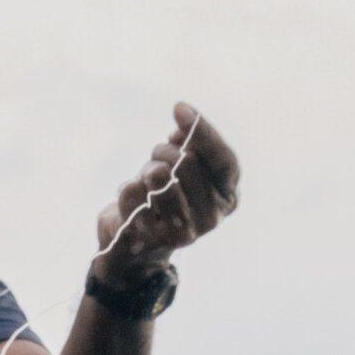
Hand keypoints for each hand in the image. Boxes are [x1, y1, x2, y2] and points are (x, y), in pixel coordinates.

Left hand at [92, 102, 239, 286]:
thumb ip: (190, 145)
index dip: (202, 131)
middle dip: (165, 151)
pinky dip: (126, 189)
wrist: (136, 247)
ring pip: (159, 175)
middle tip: (157, 156)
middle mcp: (210, 219)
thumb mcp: (184, 168)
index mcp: (228, 198)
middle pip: (186, 162)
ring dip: (146, 168)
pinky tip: (131, 202)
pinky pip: (132, 191)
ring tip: (146, 179)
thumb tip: (181, 129)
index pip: (222, 158)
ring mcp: (180, 233)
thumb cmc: (166, 197)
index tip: (179, 107)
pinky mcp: (147, 239)